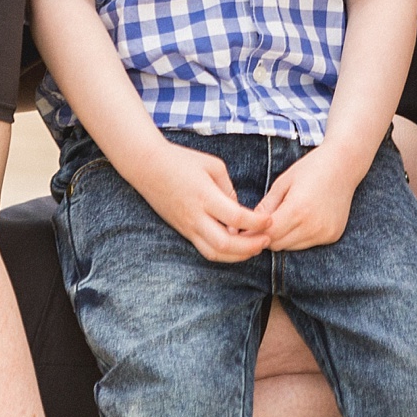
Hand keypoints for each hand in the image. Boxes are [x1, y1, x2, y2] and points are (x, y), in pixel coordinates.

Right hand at [124, 140, 269, 262]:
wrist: (147, 166)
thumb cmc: (182, 160)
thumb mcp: (213, 166)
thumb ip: (229, 189)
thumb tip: (240, 211)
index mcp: (205, 196)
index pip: (236, 217)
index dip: (256, 222)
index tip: (269, 220)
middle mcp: (196, 216)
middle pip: (226, 244)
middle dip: (250, 247)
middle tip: (267, 239)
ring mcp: (187, 226)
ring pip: (214, 253)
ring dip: (238, 255)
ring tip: (254, 247)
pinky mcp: (183, 231)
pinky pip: (204, 249)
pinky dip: (223, 252)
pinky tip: (236, 246)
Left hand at [254, 142, 368, 250]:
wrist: (344, 165)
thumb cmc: (310, 168)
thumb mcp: (282, 182)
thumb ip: (266, 206)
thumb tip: (247, 226)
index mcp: (298, 210)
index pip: (268, 234)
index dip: (254, 232)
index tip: (247, 226)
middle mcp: (313, 226)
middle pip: (278, 244)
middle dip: (267, 235)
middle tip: (265, 220)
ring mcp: (325, 233)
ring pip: (292, 247)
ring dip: (284, 237)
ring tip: (286, 216)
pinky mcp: (333, 236)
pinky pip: (307, 244)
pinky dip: (300, 236)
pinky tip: (304, 218)